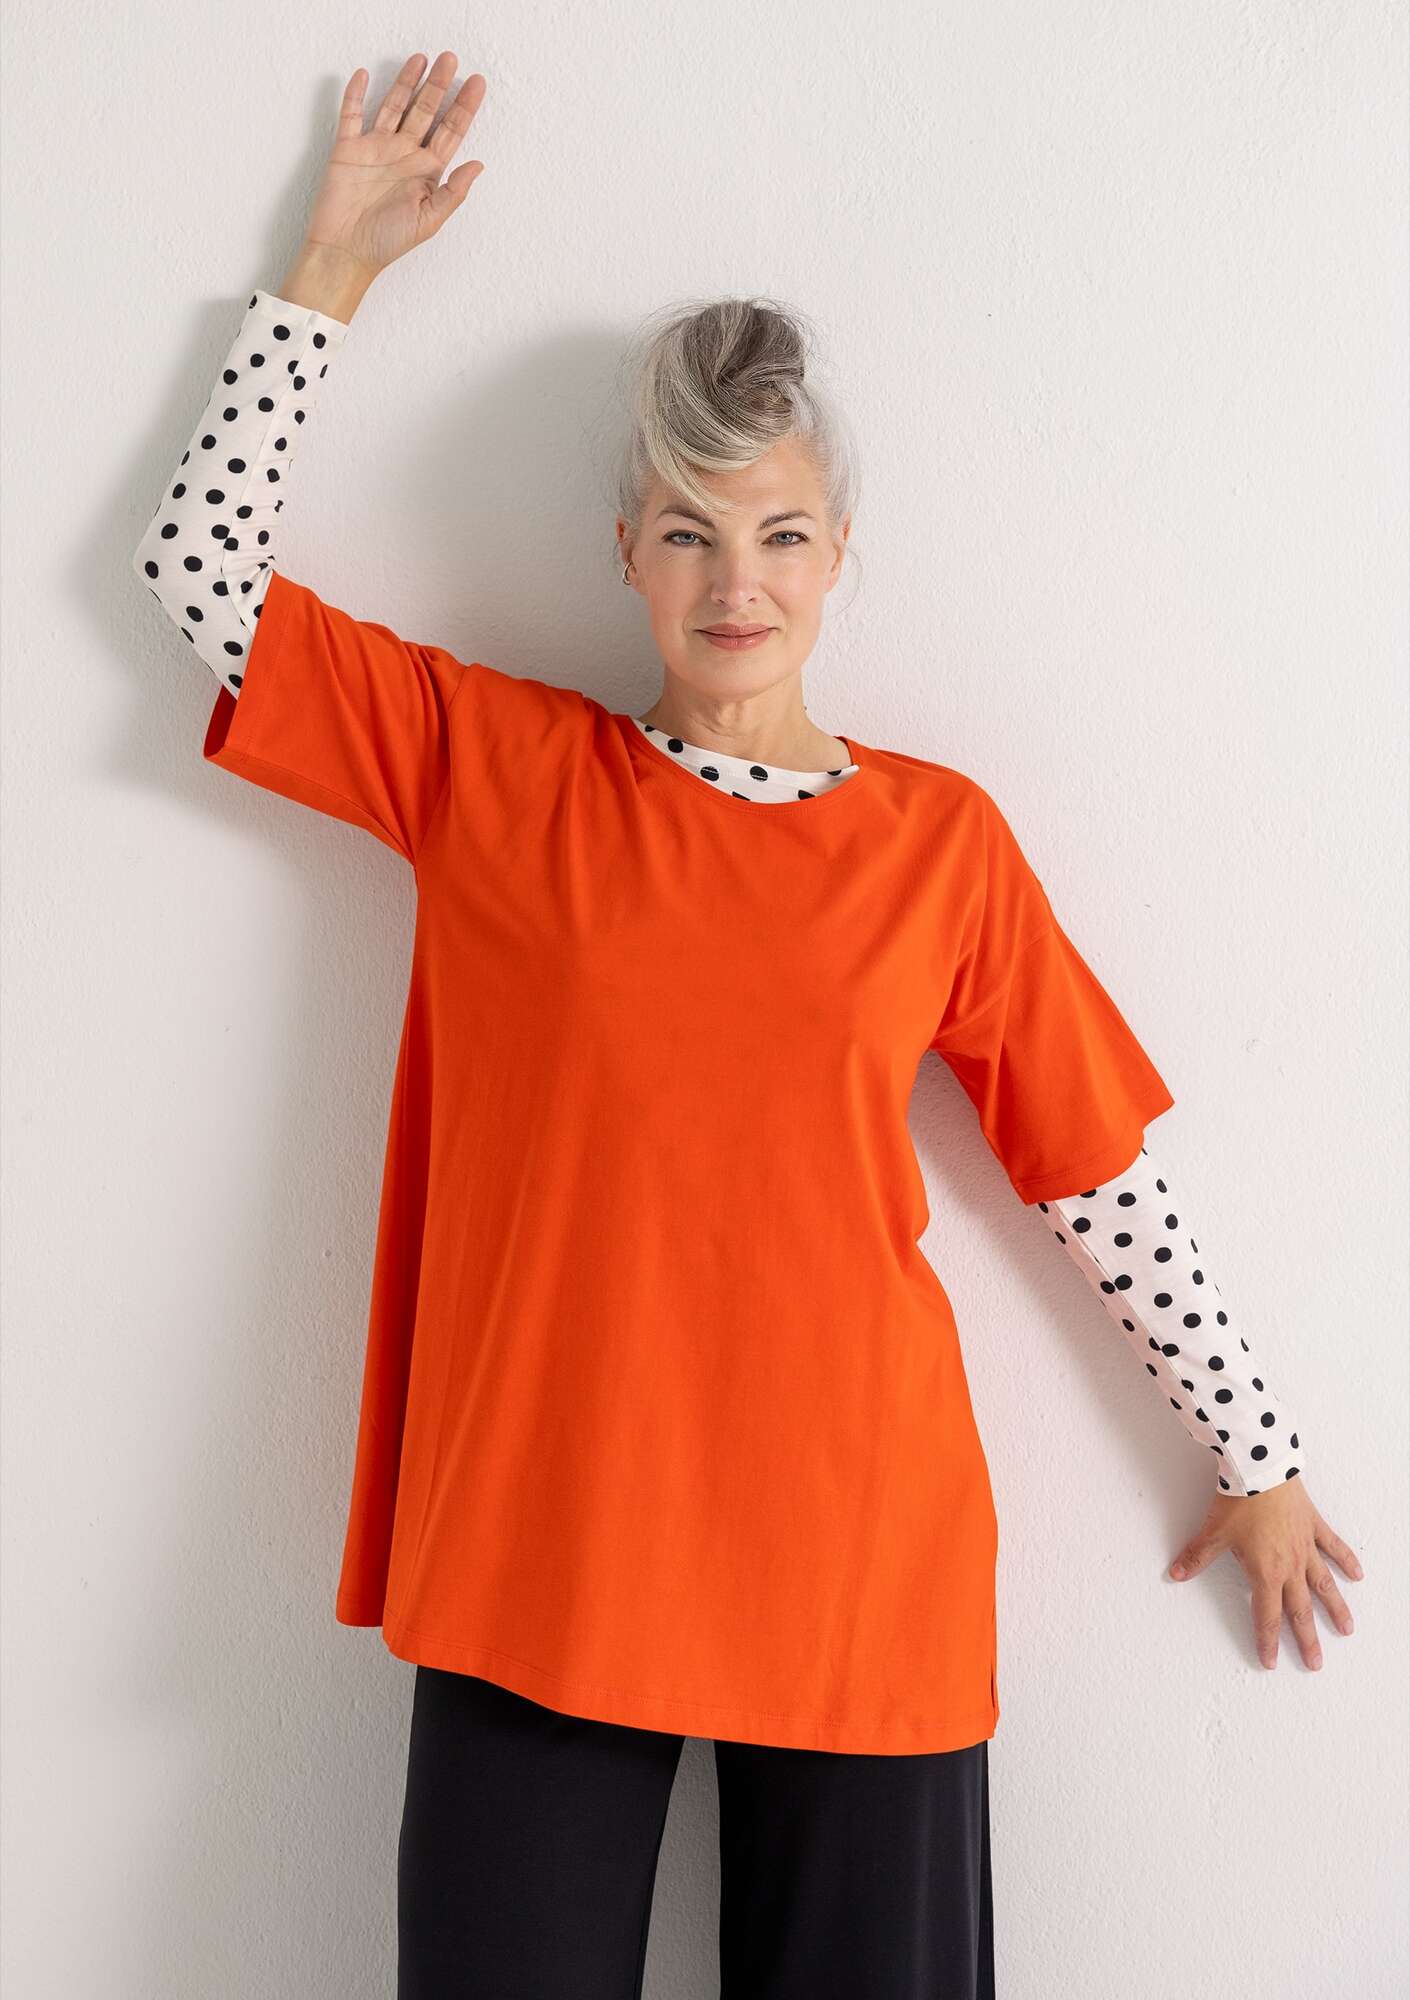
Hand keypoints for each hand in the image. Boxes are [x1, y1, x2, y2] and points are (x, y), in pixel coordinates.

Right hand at [302, 51, 486, 281]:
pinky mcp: (348, 148)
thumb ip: (454, 192)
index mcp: (426, 171)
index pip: (450, 132)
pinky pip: (352, 115)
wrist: (346, 251)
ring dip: (406, 82)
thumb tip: (479, 164)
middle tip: (451, 59)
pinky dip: (356, 94)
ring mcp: (376, 148)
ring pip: (394, 105)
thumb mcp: (430, 221)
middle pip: (425, 111)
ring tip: (421, 58)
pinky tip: (365, 75)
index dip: (464, 108)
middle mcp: (403, 155)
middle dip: (438, 85)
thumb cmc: (388, 242)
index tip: (477, 84)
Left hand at [1167, 1481, 1362, 1669]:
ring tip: (1346, 1629)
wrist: (1261, 1470)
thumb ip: (1196, 1557)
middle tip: (1315, 1663)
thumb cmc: (1239, 1502)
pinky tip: (1358, 1575)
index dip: (1268, 1641)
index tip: (1271, 1661)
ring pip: (1324, 1585)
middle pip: (1300, 1610)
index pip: (1267, 1616)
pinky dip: (1346, 1561)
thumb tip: (1176, 1573)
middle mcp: (1290, 1566)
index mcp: (1266, 1573)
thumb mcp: (1213, 1533)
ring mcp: (1305, 1547)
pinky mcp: (1313, 1526)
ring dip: (1336, 1609)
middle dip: (1307, 1639)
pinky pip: (1334, 1547)